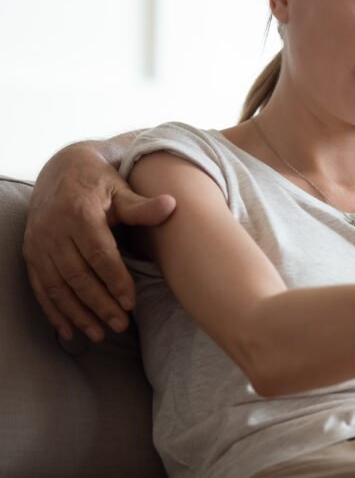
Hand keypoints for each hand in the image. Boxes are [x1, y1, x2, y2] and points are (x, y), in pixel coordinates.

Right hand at [23, 143, 175, 341]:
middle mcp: (54, 231)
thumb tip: (172, 205)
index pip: (98, 254)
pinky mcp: (31, 254)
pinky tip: (69, 331)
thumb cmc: (99, 182)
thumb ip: (142, 205)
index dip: (114, 280)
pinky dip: (54, 312)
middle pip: (77, 276)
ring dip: (78, 314)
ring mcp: (39, 244)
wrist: (61, 169)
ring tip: (100, 335)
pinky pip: (40, 288)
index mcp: (79, 214)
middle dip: (99, 304)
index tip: (131, 302)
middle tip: (121, 325)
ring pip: (57, 287)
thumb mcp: (120, 188)